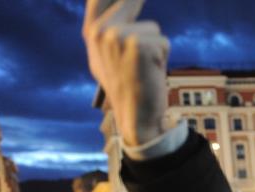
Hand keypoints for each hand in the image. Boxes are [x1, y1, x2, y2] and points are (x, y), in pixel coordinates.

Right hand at [83, 0, 168, 145]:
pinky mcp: (135, 46)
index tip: (126, 8)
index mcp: (92, 30)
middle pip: (132, 1)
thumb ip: (113, 24)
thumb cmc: (129, 85)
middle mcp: (98, 31)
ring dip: (156, 50)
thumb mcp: (111, 53)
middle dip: (144, 27)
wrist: (135, 118)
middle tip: (141, 55)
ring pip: (153, 30)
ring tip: (145, 69)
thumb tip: (128, 4)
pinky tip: (150, 74)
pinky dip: (162, 59)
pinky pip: (162, 42)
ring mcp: (115, 38)